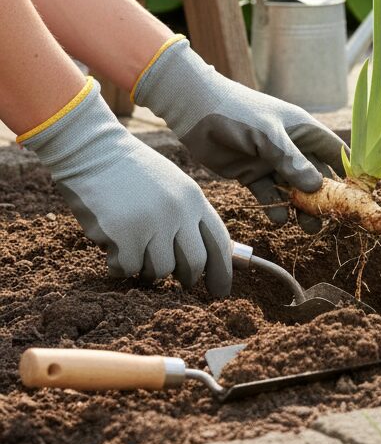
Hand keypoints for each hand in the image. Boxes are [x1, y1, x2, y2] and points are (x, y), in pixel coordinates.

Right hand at [21, 79, 231, 294]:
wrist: (94, 152)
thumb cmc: (132, 172)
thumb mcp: (172, 186)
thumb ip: (188, 216)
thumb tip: (202, 258)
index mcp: (194, 199)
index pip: (219, 242)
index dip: (222, 271)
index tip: (220, 291)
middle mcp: (179, 213)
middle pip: (194, 264)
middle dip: (187, 280)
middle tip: (179, 283)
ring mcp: (153, 225)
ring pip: (160, 271)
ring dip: (147, 268)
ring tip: (135, 248)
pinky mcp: (126, 237)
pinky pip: (128, 269)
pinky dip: (120, 265)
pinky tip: (114, 245)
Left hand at [133, 38, 345, 231]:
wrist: (196, 111)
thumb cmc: (239, 113)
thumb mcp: (269, 136)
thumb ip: (291, 162)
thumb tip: (316, 188)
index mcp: (304, 130)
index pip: (335, 152)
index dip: (348, 172)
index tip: (358, 196)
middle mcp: (292, 147)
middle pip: (317, 176)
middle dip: (325, 197)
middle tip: (331, 219)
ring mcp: (272, 162)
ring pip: (294, 189)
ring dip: (302, 207)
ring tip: (307, 226)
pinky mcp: (251, 175)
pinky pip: (270, 195)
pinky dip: (276, 207)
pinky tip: (279, 218)